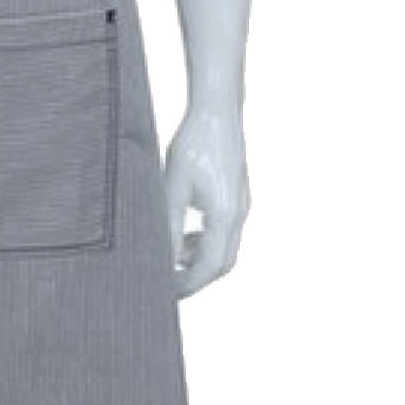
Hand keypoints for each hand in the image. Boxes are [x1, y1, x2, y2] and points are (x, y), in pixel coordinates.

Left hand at [163, 107, 249, 297]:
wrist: (218, 112)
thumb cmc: (192, 145)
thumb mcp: (171, 187)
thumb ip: (169, 225)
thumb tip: (162, 258)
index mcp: (224, 216)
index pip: (208, 267)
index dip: (187, 285)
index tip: (165, 293)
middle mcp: (239, 214)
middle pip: (223, 264)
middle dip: (196, 278)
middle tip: (169, 283)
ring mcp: (242, 205)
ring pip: (225, 248)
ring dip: (199, 259)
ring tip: (171, 257)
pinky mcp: (238, 195)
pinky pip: (226, 231)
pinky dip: (205, 241)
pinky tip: (183, 234)